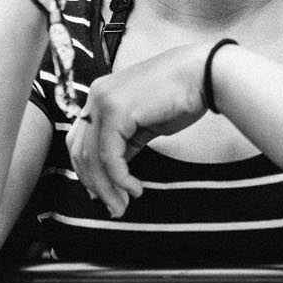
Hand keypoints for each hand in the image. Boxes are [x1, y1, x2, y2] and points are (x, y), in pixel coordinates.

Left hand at [67, 43, 213, 217]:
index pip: (80, 140)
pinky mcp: (116, 111)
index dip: (87, 171)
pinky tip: (134, 188)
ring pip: (93, 158)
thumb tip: (112, 174)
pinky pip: (110, 156)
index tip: (103, 193)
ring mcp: (103, 102)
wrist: (202, 75)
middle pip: (80, 151)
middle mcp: (96, 96)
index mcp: (100, 96)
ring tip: (122, 205)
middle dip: (95, 185)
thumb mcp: (144, 124)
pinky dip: (120, 179)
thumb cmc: (180, 96)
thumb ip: (124, 144)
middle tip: (113, 207)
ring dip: (107, 188)